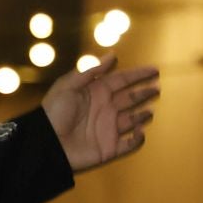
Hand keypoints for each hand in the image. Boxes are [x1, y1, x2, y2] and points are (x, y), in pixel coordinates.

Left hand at [42, 52, 159, 171]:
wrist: (46, 143)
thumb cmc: (54, 112)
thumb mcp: (68, 86)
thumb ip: (89, 70)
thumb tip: (111, 55)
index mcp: (96, 93)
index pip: (122, 80)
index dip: (137, 75)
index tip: (154, 70)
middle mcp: (105, 109)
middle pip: (130, 99)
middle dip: (144, 93)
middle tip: (157, 88)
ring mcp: (108, 129)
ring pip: (132, 120)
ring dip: (142, 115)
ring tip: (150, 111)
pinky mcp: (109, 148)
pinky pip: (128, 144)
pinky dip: (137, 139)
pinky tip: (140, 131)